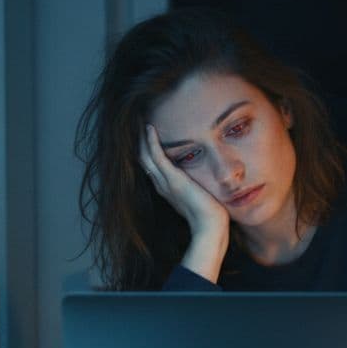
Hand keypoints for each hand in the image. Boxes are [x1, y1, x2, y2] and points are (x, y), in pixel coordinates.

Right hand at [139, 125, 228, 281]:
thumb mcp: (198, 197)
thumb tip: (200, 182)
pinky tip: (150, 129)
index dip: (146, 151)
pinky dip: (151, 141)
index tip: (145, 135)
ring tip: (139, 121)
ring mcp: (166, 182)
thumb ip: (194, 188)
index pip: (151, 166)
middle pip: (143, 160)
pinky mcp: (173, 179)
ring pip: (145, 156)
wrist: (210, 226)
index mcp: (166, 189)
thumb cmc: (208, 215)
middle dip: (139, 142)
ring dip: (142, 138)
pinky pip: (157, 156)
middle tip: (136, 124)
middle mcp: (162, 185)